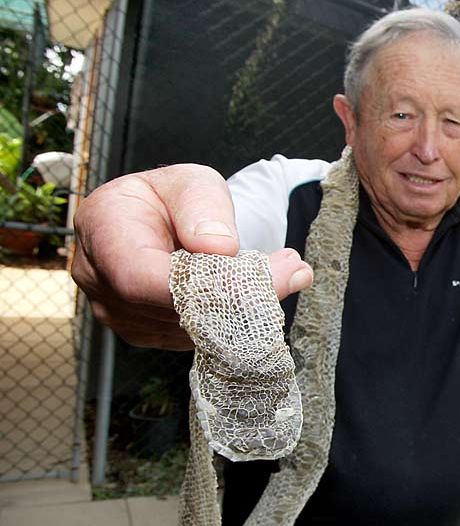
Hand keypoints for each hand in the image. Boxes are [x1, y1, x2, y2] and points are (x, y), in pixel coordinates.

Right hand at [71, 164, 313, 349]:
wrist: (162, 219)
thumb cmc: (172, 196)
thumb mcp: (193, 182)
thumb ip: (204, 208)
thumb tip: (219, 248)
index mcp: (102, 228)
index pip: (143, 278)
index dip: (202, 287)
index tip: (259, 278)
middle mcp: (98, 277)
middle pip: (171, 308)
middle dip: (238, 296)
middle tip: (292, 271)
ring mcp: (117, 311)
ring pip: (187, 330)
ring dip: (241, 310)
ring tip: (281, 273)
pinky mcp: (144, 332)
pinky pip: (192, 339)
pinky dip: (230, 321)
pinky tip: (251, 294)